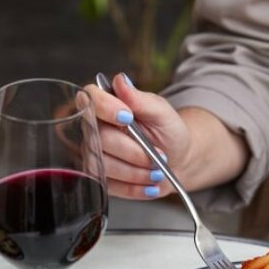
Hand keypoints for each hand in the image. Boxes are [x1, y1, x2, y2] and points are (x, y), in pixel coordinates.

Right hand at [84, 73, 191, 199]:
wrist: (178, 160)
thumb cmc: (169, 132)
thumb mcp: (162, 112)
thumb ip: (141, 98)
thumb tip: (121, 81)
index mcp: (108, 106)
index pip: (90, 99)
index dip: (106, 108)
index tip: (128, 117)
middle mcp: (96, 129)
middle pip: (102, 139)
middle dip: (135, 151)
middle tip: (159, 154)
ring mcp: (95, 154)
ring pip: (105, 166)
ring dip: (137, 172)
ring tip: (158, 171)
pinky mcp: (100, 178)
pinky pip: (111, 186)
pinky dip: (135, 188)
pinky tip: (150, 184)